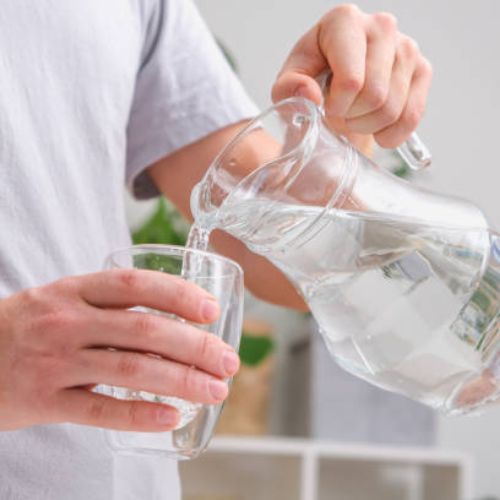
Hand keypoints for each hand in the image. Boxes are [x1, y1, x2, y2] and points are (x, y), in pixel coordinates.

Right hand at [0, 269, 239, 431]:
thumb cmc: (27, 326)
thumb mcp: (62, 299)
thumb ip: (109, 303)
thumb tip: (173, 312)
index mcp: (74, 291)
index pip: (134, 286)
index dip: (177, 295)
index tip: (211, 310)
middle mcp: (66, 322)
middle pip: (144, 330)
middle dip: (194, 346)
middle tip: (228, 360)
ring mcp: (54, 362)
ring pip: (130, 369)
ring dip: (181, 380)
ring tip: (216, 390)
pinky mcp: (43, 401)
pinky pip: (99, 409)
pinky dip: (139, 414)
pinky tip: (172, 416)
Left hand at [272, 4, 431, 147]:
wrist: (334, 93)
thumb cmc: (310, 85)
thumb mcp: (287, 87)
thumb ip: (289, 89)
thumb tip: (310, 94)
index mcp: (343, 21)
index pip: (352, 80)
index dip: (338, 107)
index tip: (326, 108)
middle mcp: (381, 26)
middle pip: (375, 96)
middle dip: (352, 118)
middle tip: (339, 115)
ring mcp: (406, 47)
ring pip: (392, 109)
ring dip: (367, 127)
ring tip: (354, 118)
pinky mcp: (422, 69)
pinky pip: (411, 117)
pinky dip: (391, 134)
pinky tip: (375, 129)